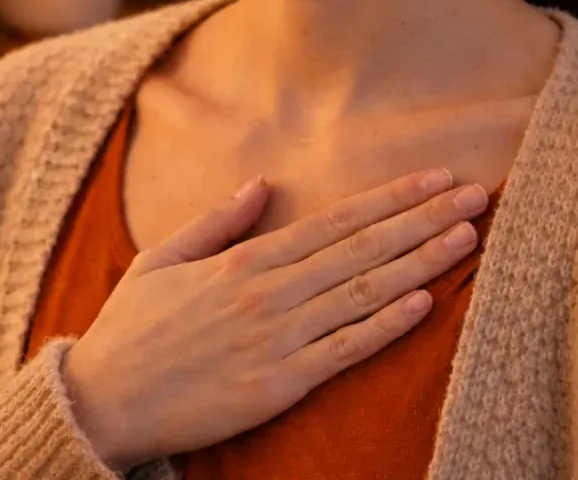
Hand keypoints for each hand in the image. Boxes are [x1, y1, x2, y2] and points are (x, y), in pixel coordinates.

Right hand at [61, 167, 486, 471]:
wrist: (103, 401)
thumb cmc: (132, 327)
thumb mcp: (163, 258)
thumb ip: (218, 220)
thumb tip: (260, 184)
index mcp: (245, 260)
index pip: (334, 220)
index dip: (390, 198)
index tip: (433, 177)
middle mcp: (269, 292)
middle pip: (362, 248)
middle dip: (423, 219)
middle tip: (474, 195)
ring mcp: (277, 339)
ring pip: (363, 292)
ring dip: (420, 262)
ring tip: (465, 237)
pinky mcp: (278, 385)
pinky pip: (343, 351)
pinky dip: (386, 325)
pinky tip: (423, 302)